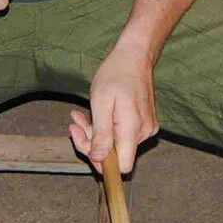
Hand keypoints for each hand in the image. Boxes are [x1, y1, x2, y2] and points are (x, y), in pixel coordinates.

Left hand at [69, 38, 158, 174]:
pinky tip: (97, 114)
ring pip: (118, 143)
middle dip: (91, 141)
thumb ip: (101, 134)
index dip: (101, 163)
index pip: (122, 166)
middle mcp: (144, 132)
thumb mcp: (101, 102)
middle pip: (116, 154)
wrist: (135, 56)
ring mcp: (147, 128)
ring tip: (80, 114)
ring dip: (97, 132)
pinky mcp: (146, 122)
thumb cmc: (116, 73)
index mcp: (133, 129)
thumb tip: (99, 159)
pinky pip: (124, 133)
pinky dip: (108, 127)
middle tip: (75, 122)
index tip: (84, 143)